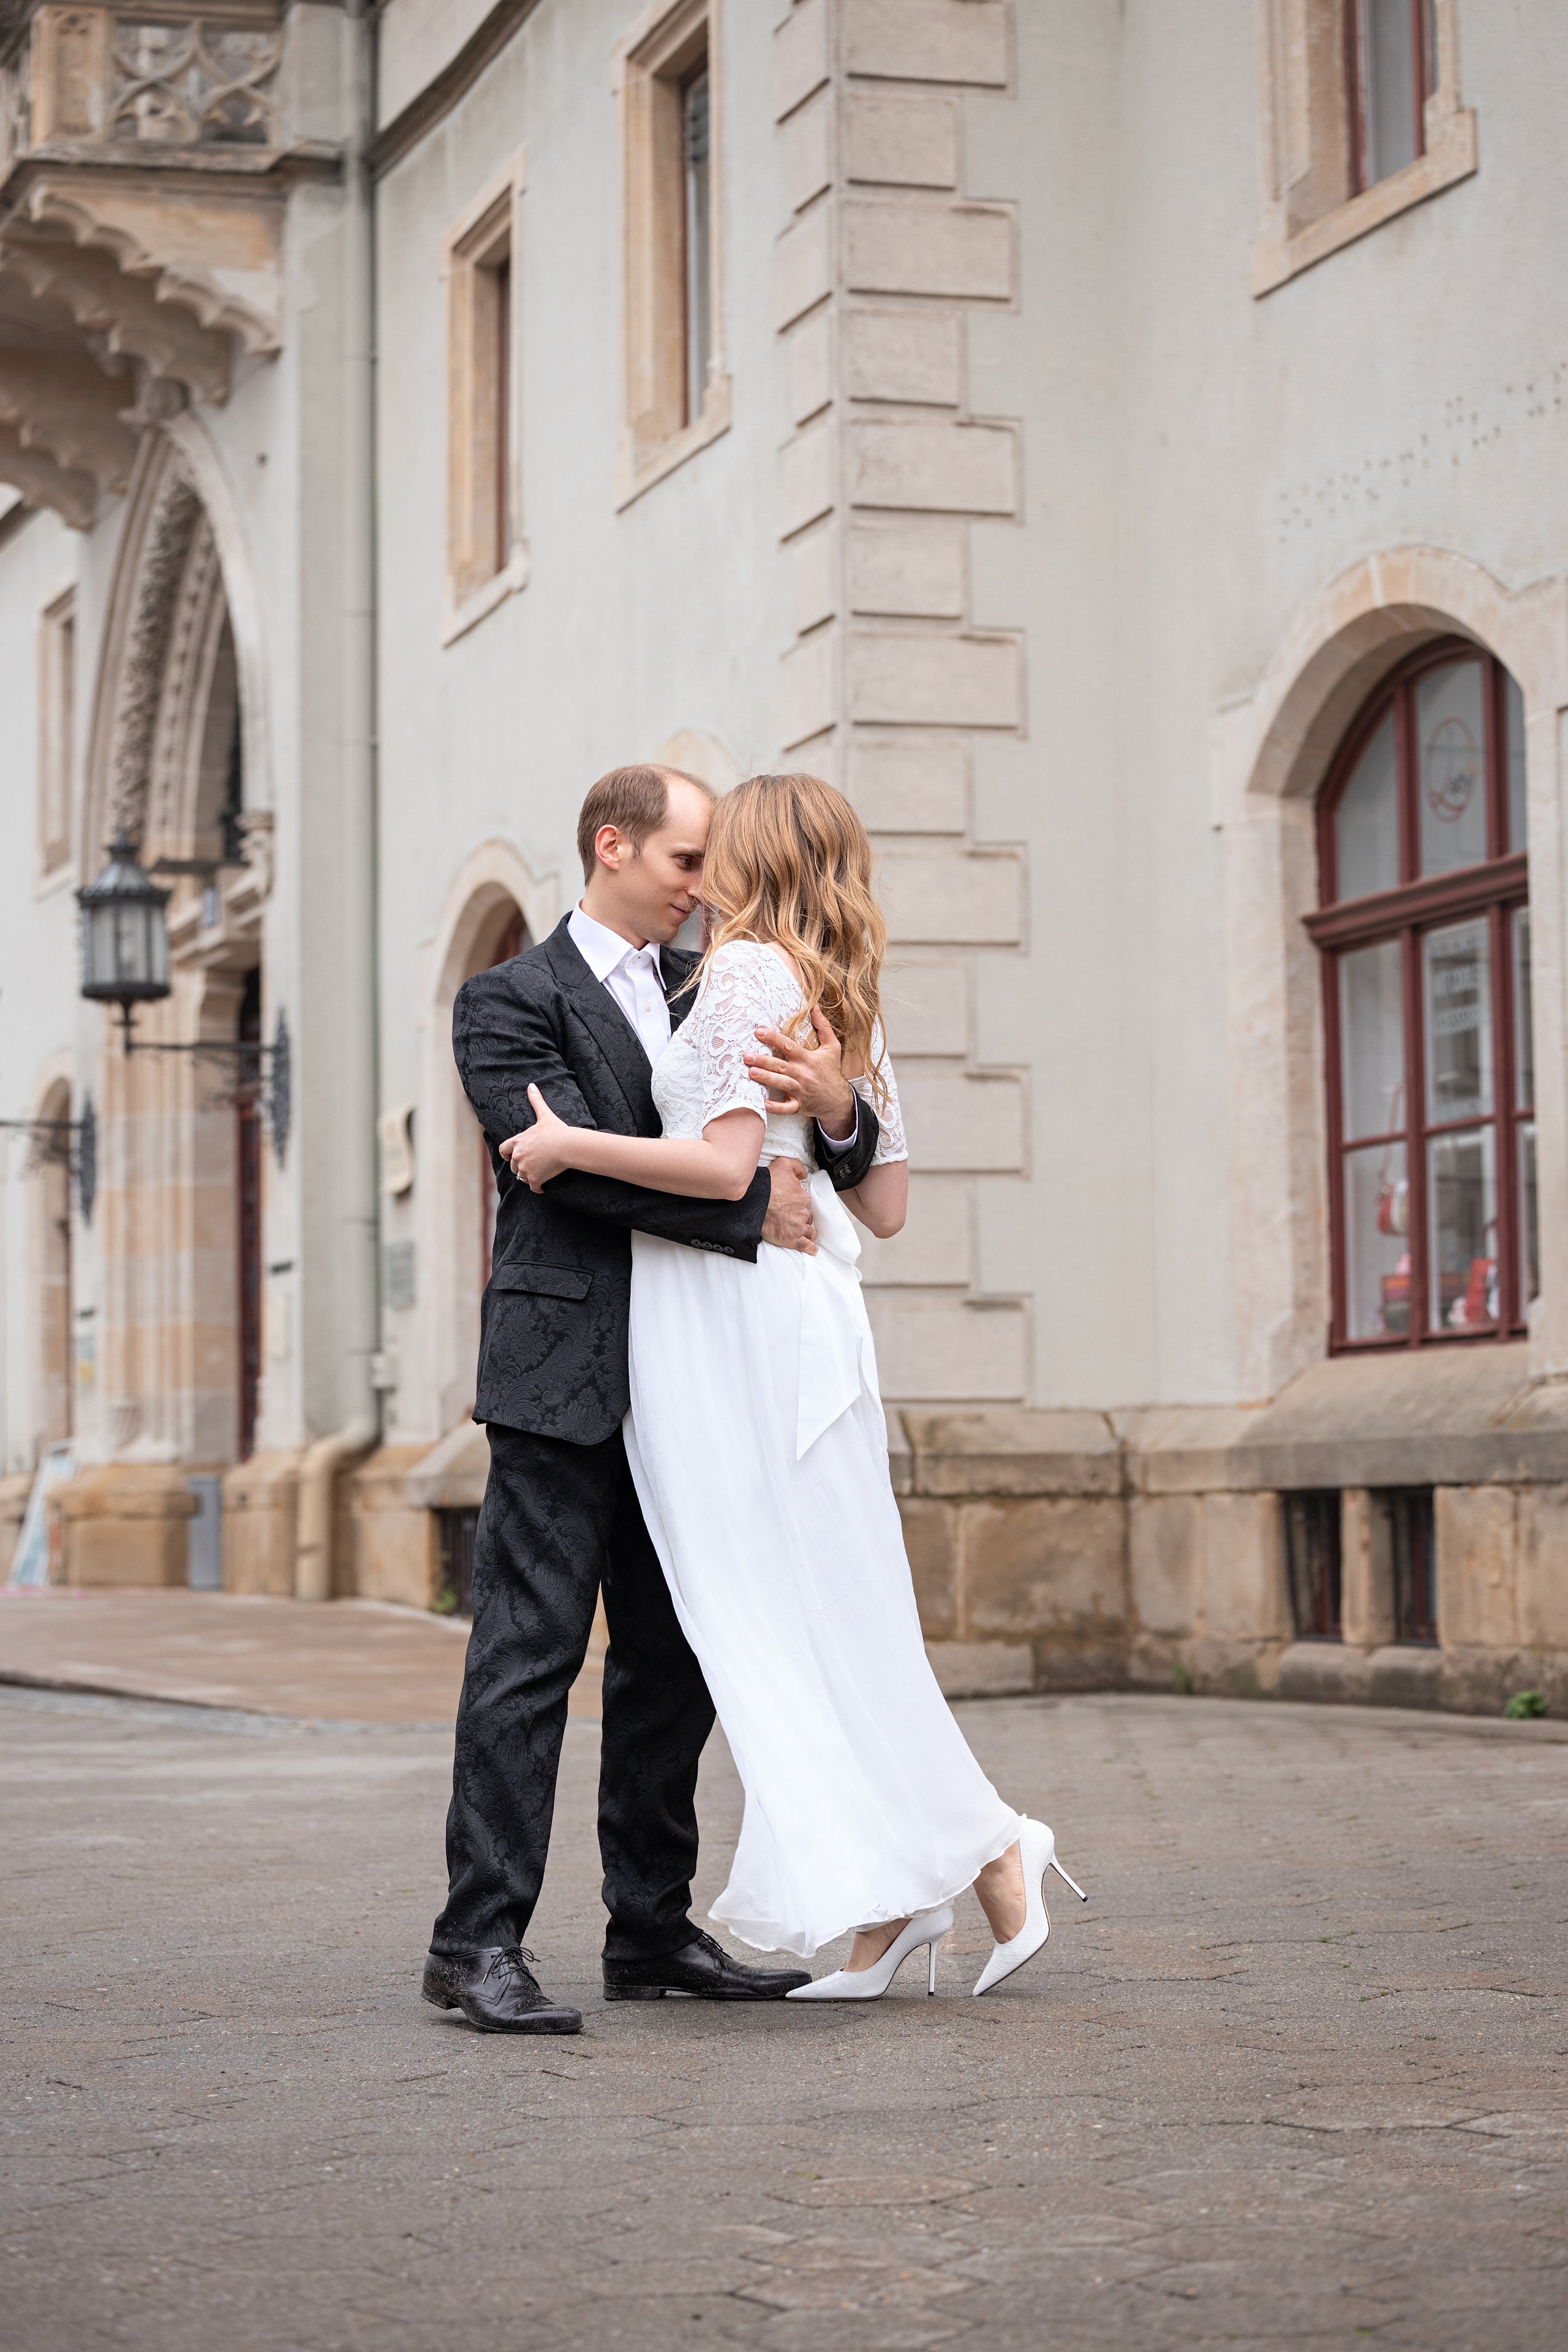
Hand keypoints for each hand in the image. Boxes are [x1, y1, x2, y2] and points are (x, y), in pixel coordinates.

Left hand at [499, 1086, 574, 1191]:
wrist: (567, 1146)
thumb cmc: (556, 1131)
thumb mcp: (545, 1115)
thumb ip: (536, 1101)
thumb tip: (531, 1085)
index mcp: (518, 1142)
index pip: (504, 1150)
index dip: (507, 1154)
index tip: (512, 1156)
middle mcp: (518, 1156)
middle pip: (513, 1166)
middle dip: (520, 1166)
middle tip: (531, 1165)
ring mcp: (526, 1169)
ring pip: (522, 1177)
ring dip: (528, 1176)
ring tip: (538, 1173)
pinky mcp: (535, 1179)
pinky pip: (533, 1188)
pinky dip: (537, 1188)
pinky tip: (543, 1186)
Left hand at [744, 1008, 856, 1137]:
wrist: (839, 1100)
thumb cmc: (831, 1072)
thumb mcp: (833, 1048)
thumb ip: (824, 1027)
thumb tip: (815, 1007)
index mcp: (808, 1059)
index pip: (788, 1046)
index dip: (773, 1038)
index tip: (758, 1032)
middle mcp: (804, 1074)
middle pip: (782, 1065)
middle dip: (764, 1060)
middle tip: (747, 1056)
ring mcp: (801, 1090)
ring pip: (783, 1083)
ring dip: (767, 1079)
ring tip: (751, 1073)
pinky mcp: (799, 1105)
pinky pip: (788, 1108)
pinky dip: (776, 1108)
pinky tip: (763, 1104)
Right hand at [760, 1157, 816, 1254]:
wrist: (752, 1202)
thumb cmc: (765, 1185)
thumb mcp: (783, 1165)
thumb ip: (797, 1166)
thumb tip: (803, 1173)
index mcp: (803, 1197)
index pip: (806, 1203)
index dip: (800, 1205)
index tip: (793, 1206)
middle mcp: (803, 1212)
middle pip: (807, 1217)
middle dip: (801, 1218)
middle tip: (791, 1218)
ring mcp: (798, 1227)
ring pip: (808, 1231)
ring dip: (806, 1232)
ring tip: (802, 1233)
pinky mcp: (792, 1239)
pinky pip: (806, 1246)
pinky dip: (810, 1248)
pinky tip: (811, 1249)